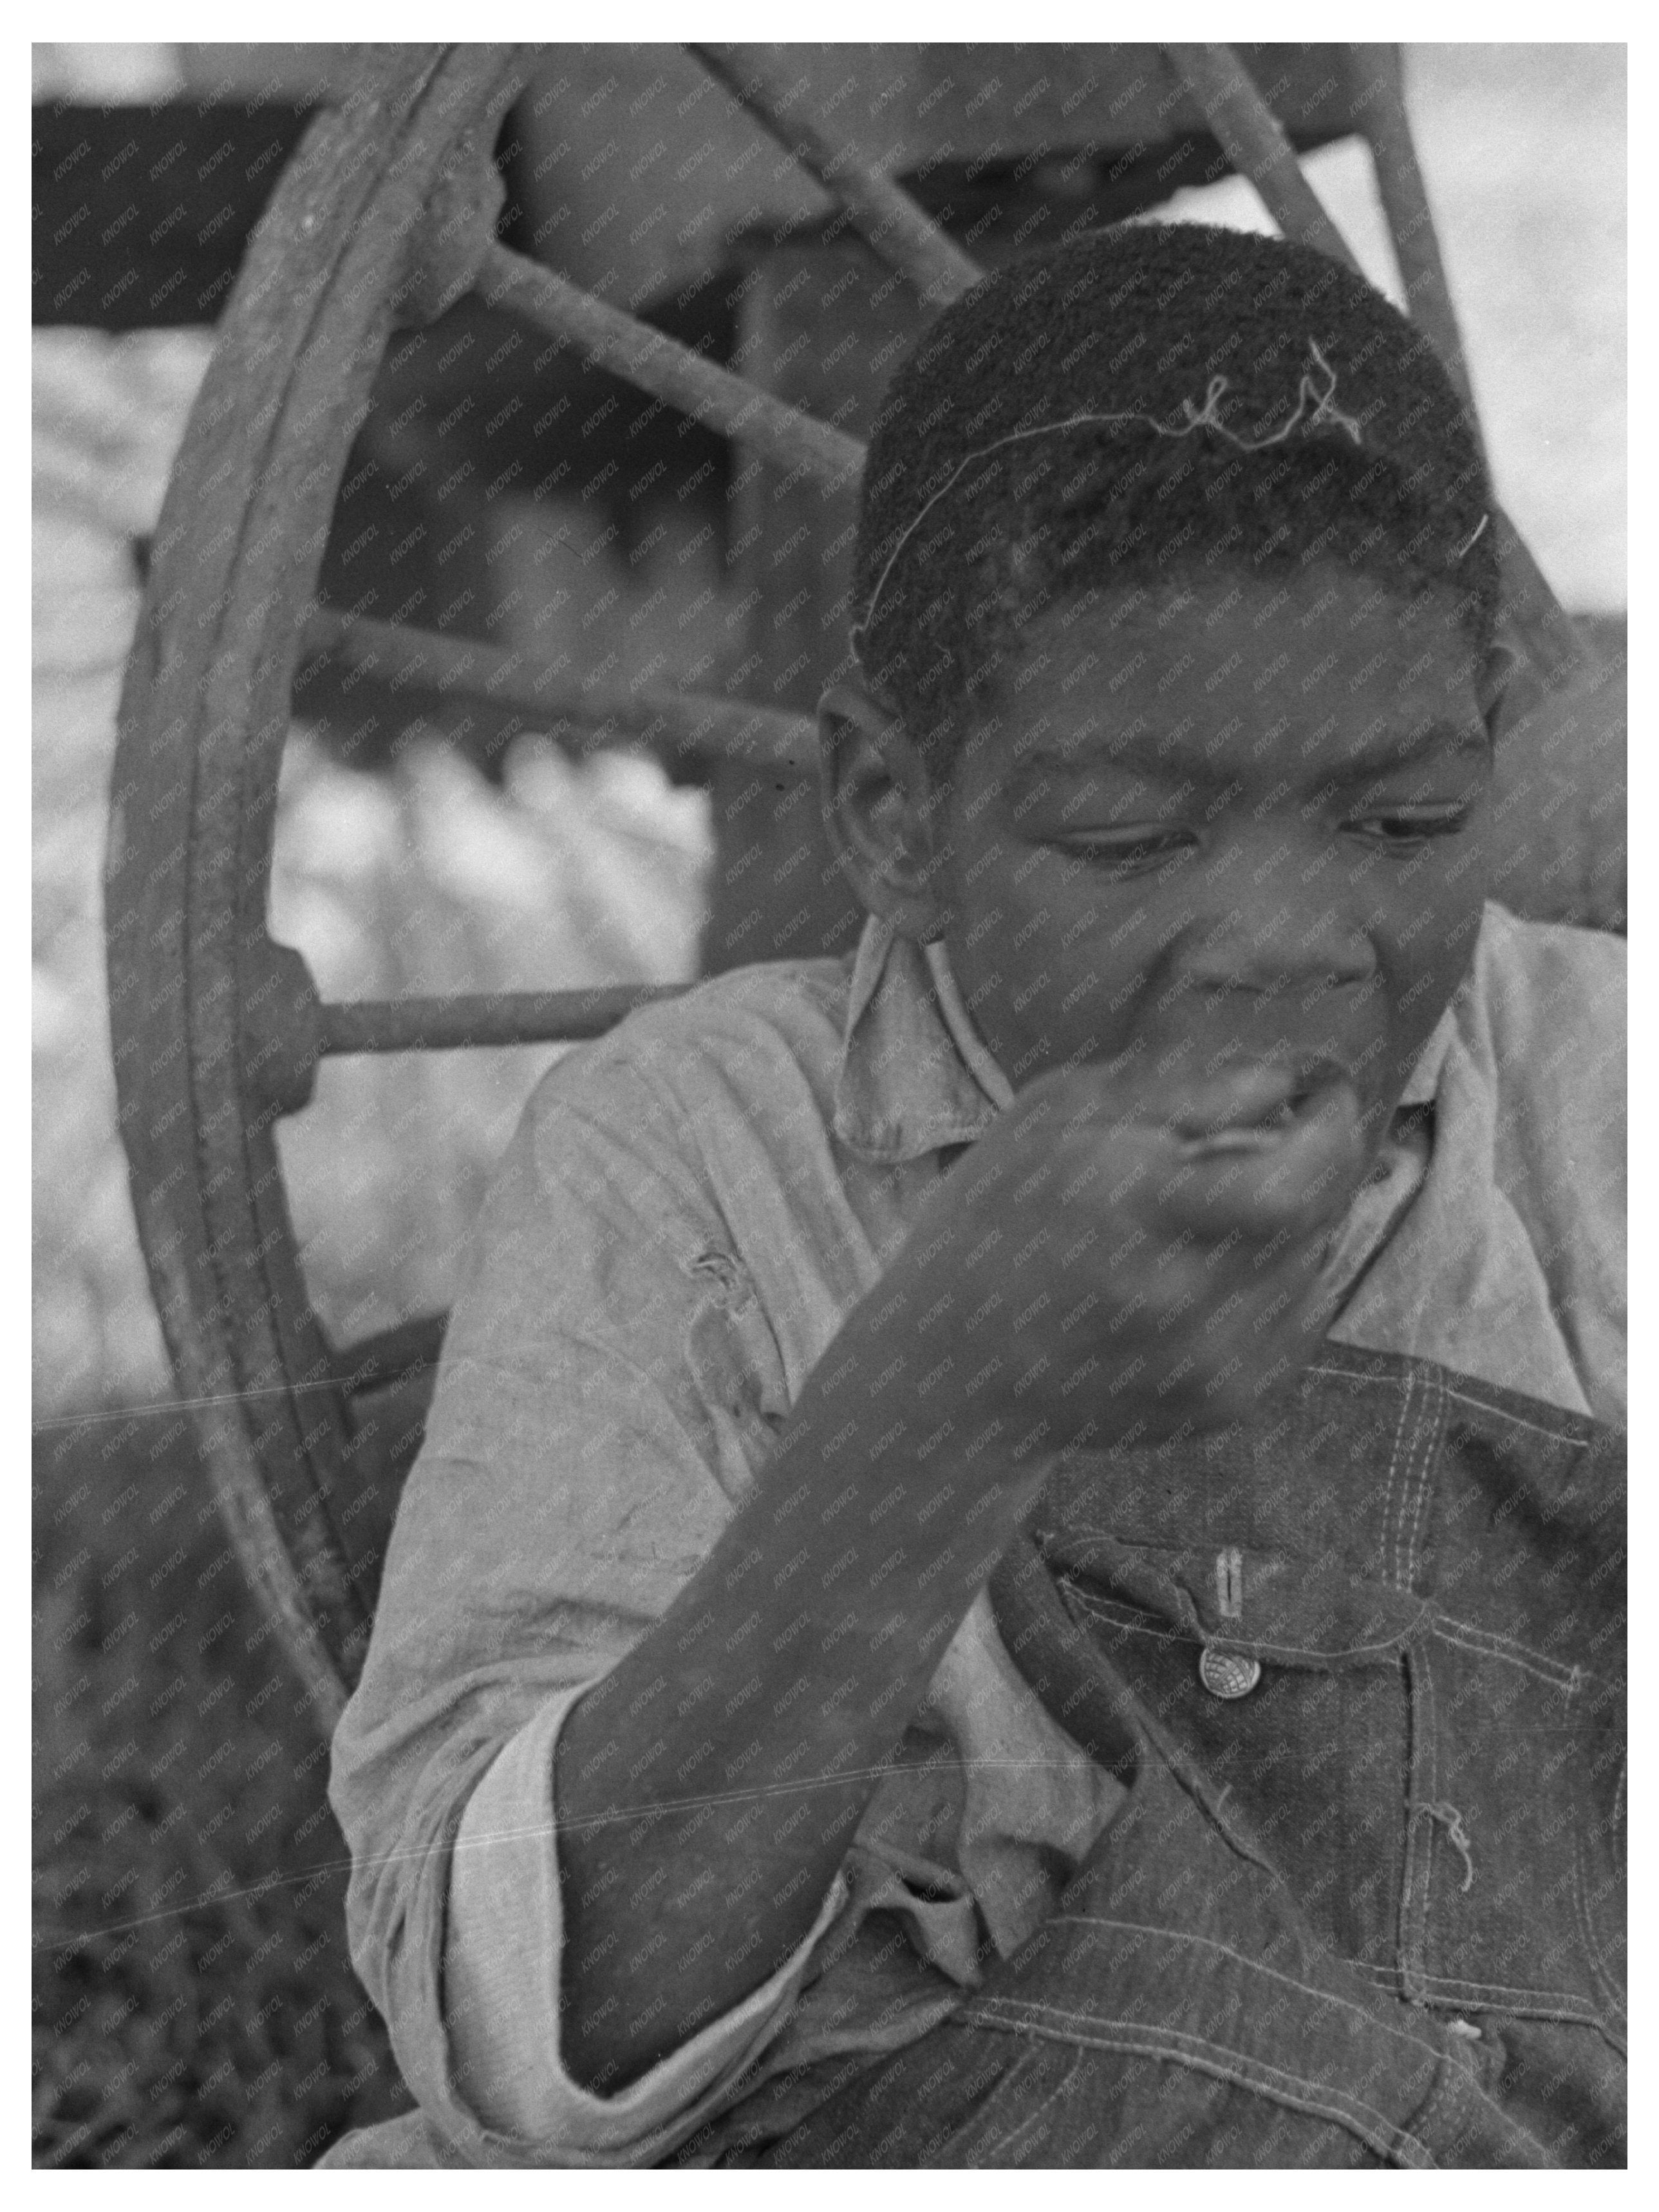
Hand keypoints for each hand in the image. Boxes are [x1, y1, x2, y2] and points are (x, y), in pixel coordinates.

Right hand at [861, 1056, 1365, 1455]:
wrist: (951, 1364)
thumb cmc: (999, 1212)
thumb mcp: (1057, 1112)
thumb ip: (1179, 1089)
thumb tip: (1288, 1079)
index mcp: (1131, 1201)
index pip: (1297, 1179)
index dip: (1333, 1130)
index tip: (1328, 1095)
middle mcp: (1177, 1293)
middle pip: (1317, 1219)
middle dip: (1314, 1170)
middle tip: (1276, 1142)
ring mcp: (1203, 1362)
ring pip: (1314, 1268)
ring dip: (1290, 1229)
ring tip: (1218, 1214)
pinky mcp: (1221, 1405)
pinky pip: (1298, 1325)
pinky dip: (1276, 1286)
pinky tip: (1211, 1272)